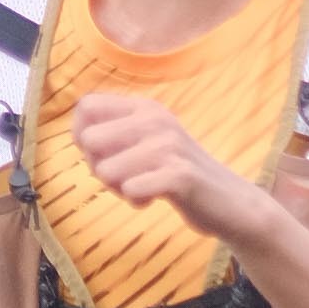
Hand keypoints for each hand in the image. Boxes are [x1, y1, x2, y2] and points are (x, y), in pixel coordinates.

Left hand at [68, 89, 266, 244]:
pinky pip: (131, 189)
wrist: (229, 201)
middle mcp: (155, 118)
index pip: (86, 107)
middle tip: (125, 176)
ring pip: (105, 169)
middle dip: (97, 166)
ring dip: (118, 188)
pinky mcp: (180, 174)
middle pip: (88, 138)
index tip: (105, 155)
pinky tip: (154, 199)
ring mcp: (169, 144)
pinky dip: (136, 200)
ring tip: (143, 187)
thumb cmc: (175, 173)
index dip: (82, 137)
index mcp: (144, 107)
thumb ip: (112, 134)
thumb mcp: (145, 142)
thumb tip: (79, 135)